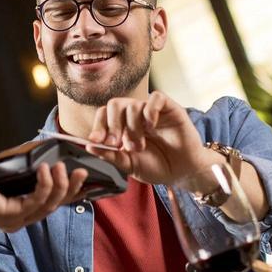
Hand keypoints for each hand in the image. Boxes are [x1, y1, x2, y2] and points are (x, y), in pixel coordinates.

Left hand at [0, 155, 86, 232]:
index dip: (70, 193)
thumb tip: (37, 156)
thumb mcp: (2, 169)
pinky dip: (44, 185)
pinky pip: (36, 201)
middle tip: (81, 171)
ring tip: (61, 166)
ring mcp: (15, 220)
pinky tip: (45, 170)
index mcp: (18, 211)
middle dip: (72, 189)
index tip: (84, 177)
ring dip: (60, 185)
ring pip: (49, 205)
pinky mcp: (10, 215)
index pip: (51, 204)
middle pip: (55, 206)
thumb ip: (19, 167)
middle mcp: (18, 219)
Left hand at [86, 91, 207, 185]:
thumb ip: (110, 156)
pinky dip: (150, 110)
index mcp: (123, 127)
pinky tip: (151, 126)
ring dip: (132, 127)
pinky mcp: (169, 108)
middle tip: (117, 144)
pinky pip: (156, 98)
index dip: (98, 126)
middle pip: (115, 104)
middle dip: (112, 125)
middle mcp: (135, 116)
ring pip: (133, 104)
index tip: (98, 141)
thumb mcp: (129, 165)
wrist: (182, 173)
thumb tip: (89, 145)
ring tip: (139, 146)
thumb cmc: (157, 167)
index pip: (104, 115)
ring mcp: (152, 111)